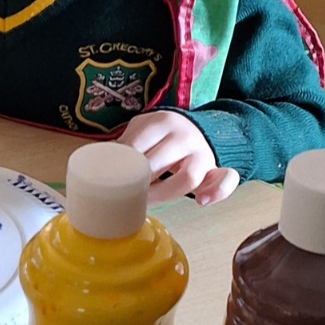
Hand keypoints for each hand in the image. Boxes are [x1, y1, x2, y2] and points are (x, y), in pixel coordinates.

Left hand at [117, 110, 239, 206]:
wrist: (196, 129)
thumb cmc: (160, 136)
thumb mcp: (143, 130)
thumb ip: (127, 144)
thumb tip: (99, 167)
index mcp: (161, 123)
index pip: (136, 148)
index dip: (121, 168)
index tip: (110, 181)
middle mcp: (185, 136)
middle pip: (157, 165)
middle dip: (138, 184)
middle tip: (123, 196)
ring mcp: (202, 153)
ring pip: (187, 178)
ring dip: (163, 194)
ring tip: (146, 201)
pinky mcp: (215, 169)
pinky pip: (225, 180)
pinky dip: (217, 192)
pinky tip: (201, 201)